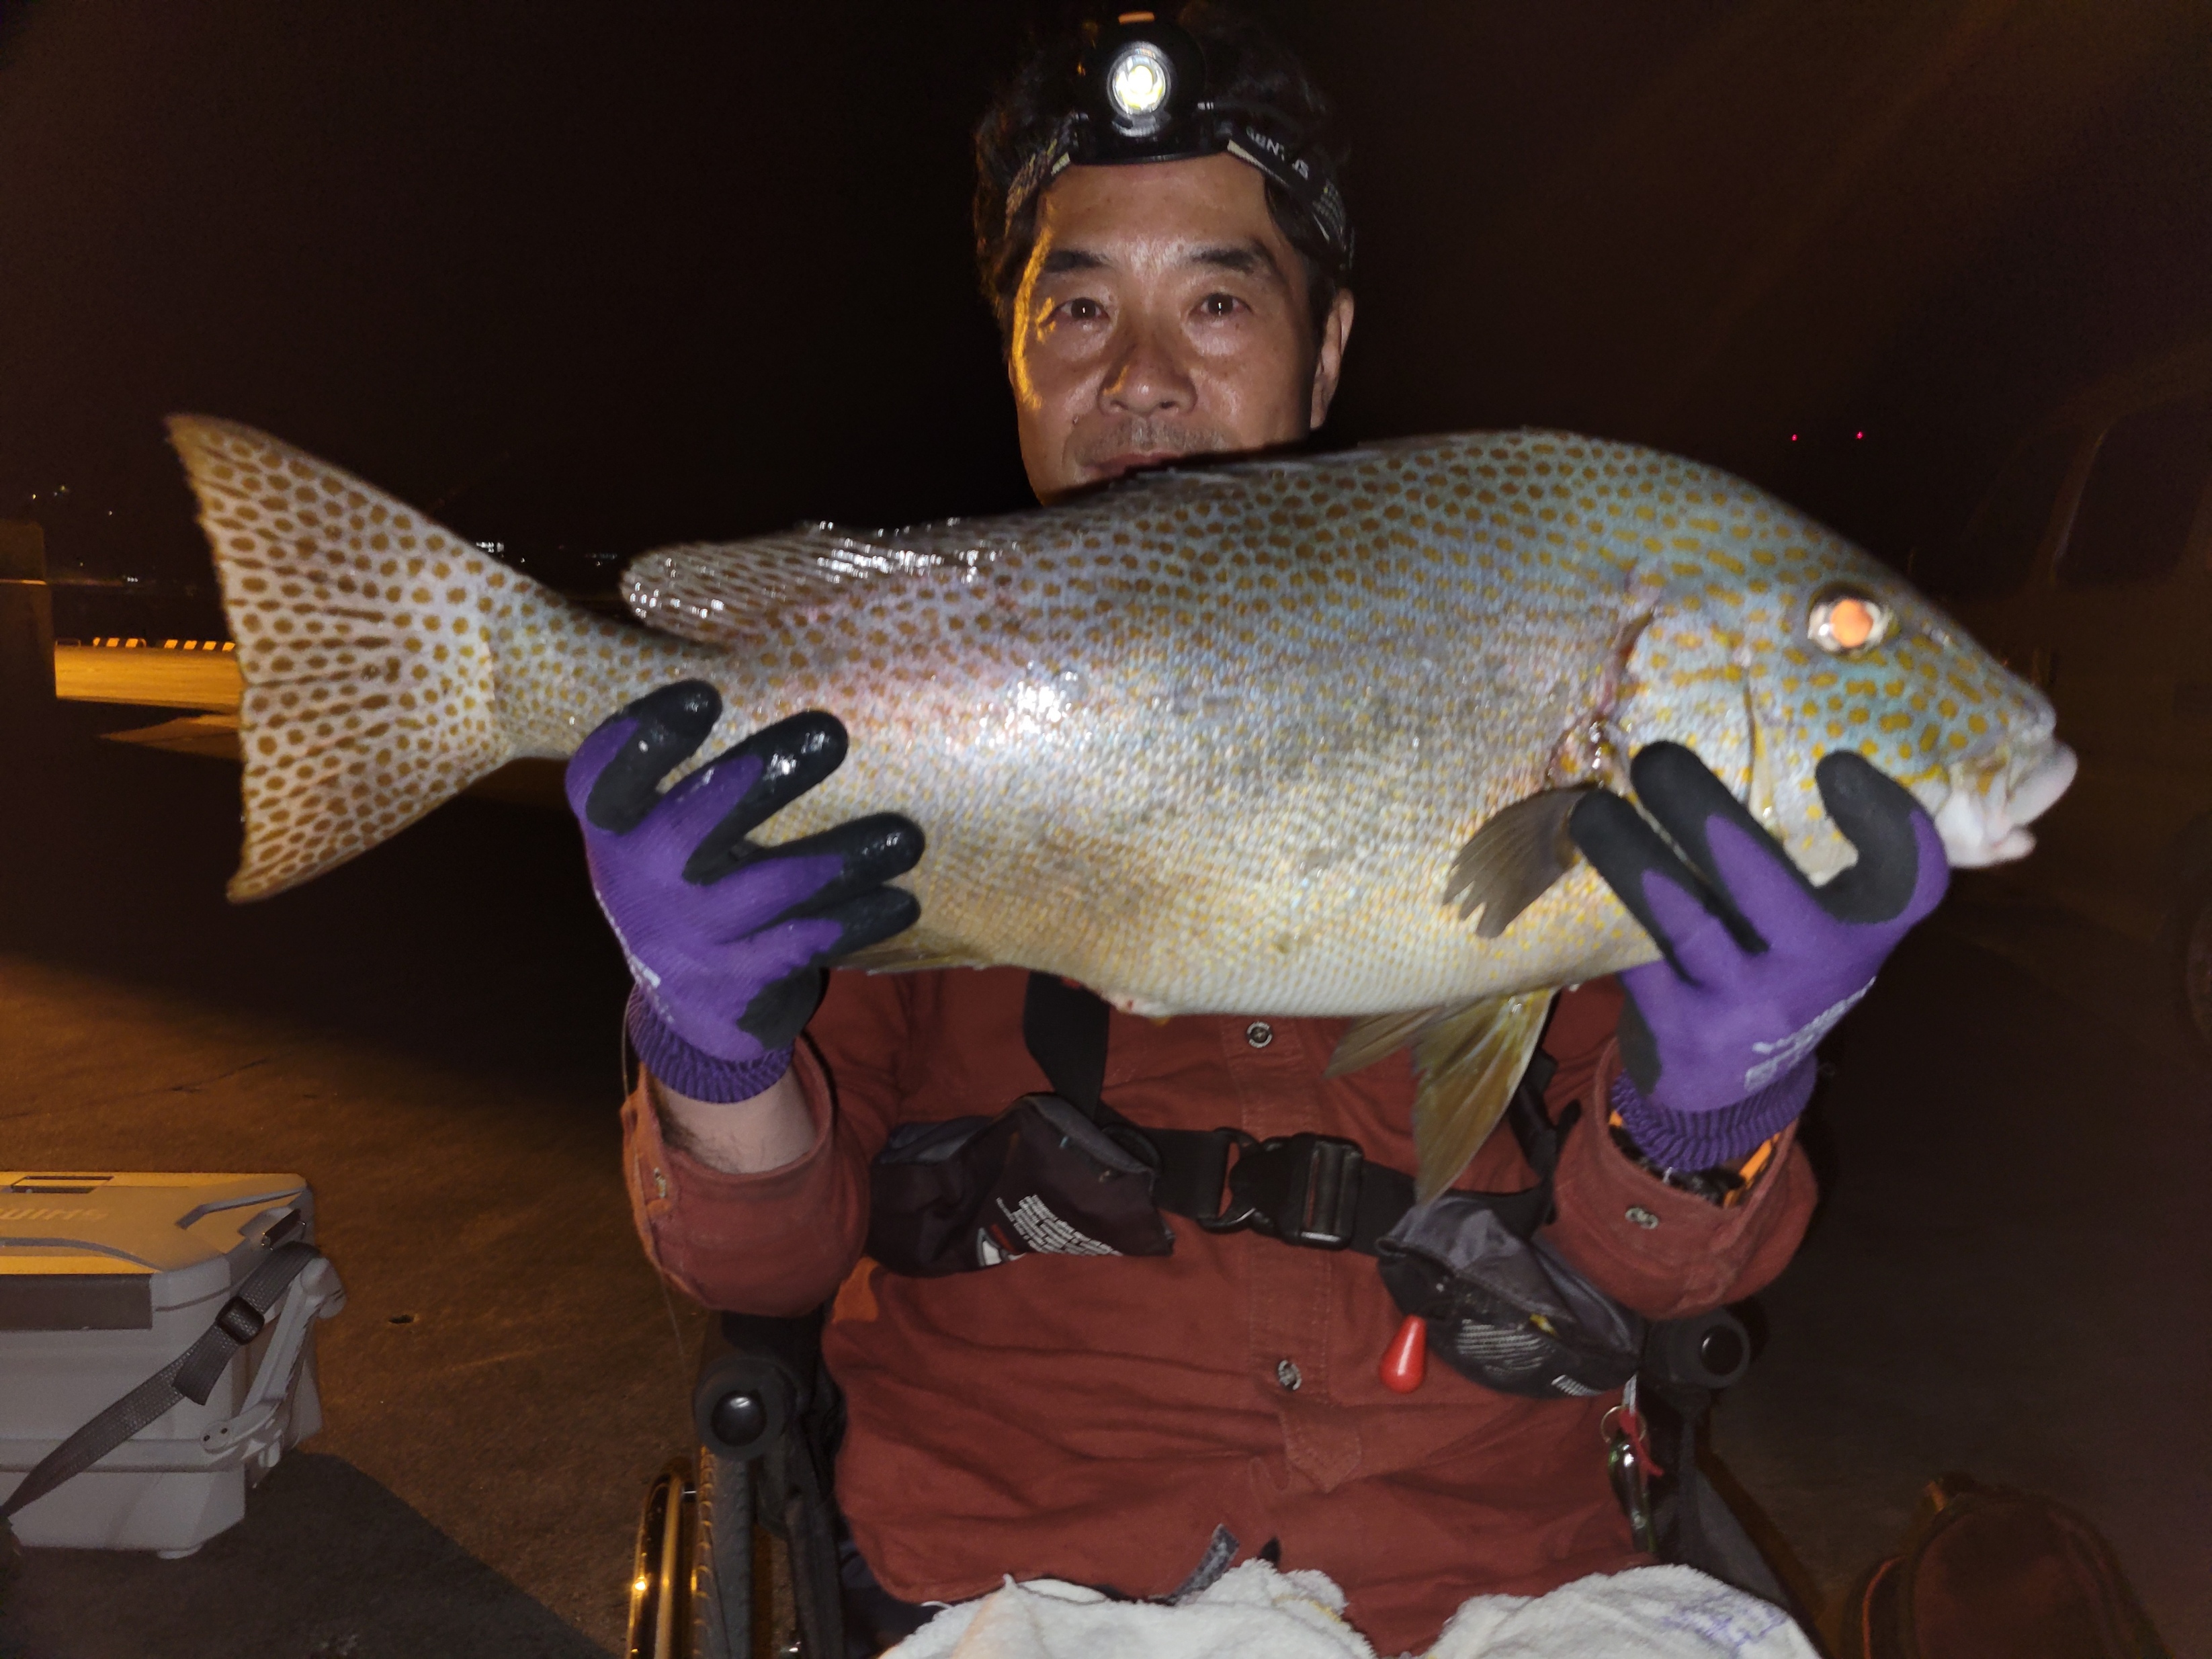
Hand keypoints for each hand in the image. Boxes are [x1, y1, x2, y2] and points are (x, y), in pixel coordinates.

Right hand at [566, 682, 922, 1100]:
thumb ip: (700, 767)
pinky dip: (856, 919)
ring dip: (840, 858)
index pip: (601, 778)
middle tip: (830, 733)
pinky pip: (803, 944)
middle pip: (692, 826)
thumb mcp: (666, 825)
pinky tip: (902, 900)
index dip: (642, 738)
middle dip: (761, 778)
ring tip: (905, 836)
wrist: (688, 999)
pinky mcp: (737, 980)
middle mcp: (639, 880)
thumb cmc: (692, 874)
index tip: (701, 695)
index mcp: (616, 827)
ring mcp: (688, 934)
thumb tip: (790, 658)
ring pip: (767, 890)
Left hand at [1568, 743, 1946, 1165]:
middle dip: (1700, 809)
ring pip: (1684, 917)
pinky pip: (1639, 957)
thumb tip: (1761, 725)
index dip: (1889, 821)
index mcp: (1865, 931)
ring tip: (1590, 811)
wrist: (1731, 1085)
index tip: (1836, 762)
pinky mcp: (1687, 1033)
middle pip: (1762, 877)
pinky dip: (1606, 909)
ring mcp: (1753, 1007)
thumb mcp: (1817, 922)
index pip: (1911, 879)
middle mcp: (1819, 969)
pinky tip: (1578, 869)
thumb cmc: (1774, 966)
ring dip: (1630, 854)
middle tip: (1654, 757)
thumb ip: (1812, 855)